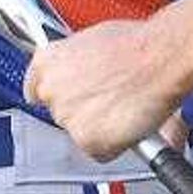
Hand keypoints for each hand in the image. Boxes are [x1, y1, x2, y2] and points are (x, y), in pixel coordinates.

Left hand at [21, 19, 184, 161]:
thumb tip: (84, 74)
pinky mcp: (86, 139)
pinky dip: (114, 145)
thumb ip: (77, 63)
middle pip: (60, 113)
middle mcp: (50, 89)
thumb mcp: (93, 41)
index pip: (34, 90)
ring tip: (123, 109)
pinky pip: (98, 152)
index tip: (68, 99)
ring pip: (79, 133)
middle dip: (83, 112)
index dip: (57, 96)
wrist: (159, 57)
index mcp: (46, 61)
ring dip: (99, 128)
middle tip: (109, 101)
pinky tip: (127, 124)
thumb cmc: (135, 45)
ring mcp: (66, 116)